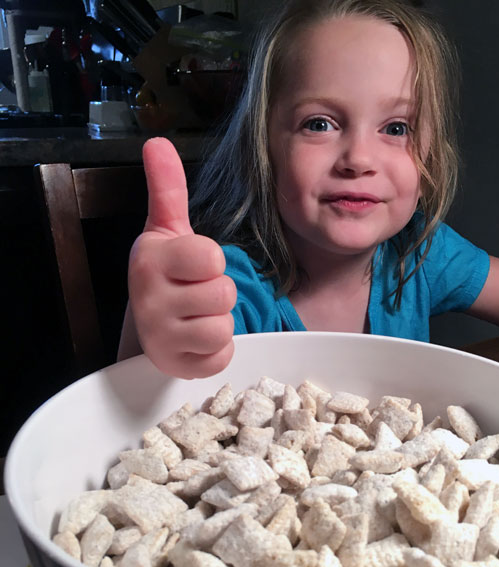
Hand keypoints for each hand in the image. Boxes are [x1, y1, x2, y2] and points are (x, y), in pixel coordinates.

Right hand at [128, 137, 235, 378]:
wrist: (149, 322)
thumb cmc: (167, 272)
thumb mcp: (166, 229)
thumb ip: (167, 188)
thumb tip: (157, 142)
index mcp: (150, 259)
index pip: (211, 257)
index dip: (212, 261)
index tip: (194, 265)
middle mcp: (149, 299)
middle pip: (223, 293)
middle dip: (219, 293)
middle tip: (197, 293)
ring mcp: (160, 336)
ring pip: (223, 327)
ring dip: (220, 322)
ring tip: (197, 316)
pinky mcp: (176, 366)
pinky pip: (221, 357)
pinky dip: (217, 350)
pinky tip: (197, 340)